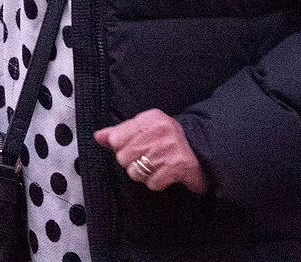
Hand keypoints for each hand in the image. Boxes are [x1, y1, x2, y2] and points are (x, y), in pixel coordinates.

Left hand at [94, 108, 209, 194]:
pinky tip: (166, 174)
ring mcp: (167, 149)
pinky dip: (158, 182)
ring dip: (144, 174)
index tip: (134, 147)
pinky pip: (152, 183)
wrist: (202, 148)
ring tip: (157, 165)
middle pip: (123, 158)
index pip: (116, 138)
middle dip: (133, 162)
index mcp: (149, 118)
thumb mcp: (146, 127)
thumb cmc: (169, 138)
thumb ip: (120, 131)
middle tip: (148, 157)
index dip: (122, 147)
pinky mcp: (176, 167)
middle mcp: (158, 130)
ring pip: (135, 173)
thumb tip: (98, 136)